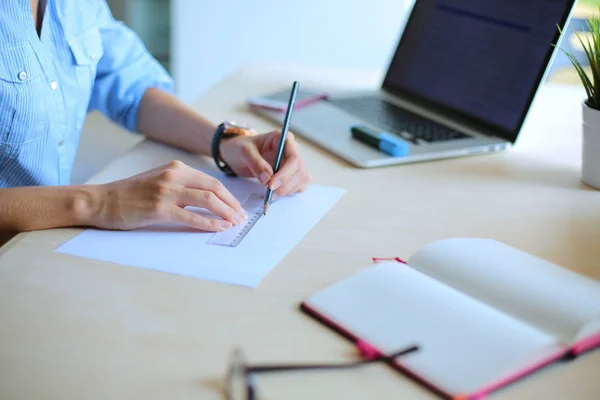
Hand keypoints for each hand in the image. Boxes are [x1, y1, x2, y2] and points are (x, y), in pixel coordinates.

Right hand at [93, 160, 245, 230]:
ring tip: (235, 223)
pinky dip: (209, 223)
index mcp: (176, 168)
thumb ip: (181, 185)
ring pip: (207, 200)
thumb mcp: (158, 180)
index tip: (237, 207)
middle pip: (214, 188)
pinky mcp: (159, 208)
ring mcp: (166, 191)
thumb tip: (208, 199)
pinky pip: (192, 216)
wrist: (101, 200)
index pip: (212, 180)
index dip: (229, 195)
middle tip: (242, 217)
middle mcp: (173, 176)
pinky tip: (219, 228)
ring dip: (226, 213)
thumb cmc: (130, 195)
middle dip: (232, 204)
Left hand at [219, 130, 311, 195]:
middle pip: (299, 170)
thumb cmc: (241, 148)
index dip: (285, 173)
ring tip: (270, 194)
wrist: (238, 154)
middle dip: (285, 184)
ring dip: (288, 190)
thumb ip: (256, 163)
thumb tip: (267, 179)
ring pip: (302, 178)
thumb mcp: (244, 152)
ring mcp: (293, 162)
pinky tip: (277, 193)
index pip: (293, 158)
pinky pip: (300, 184)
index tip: (271, 185)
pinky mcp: (293, 173)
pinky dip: (290, 192)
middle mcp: (292, 149)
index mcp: (283, 139)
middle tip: (270, 193)